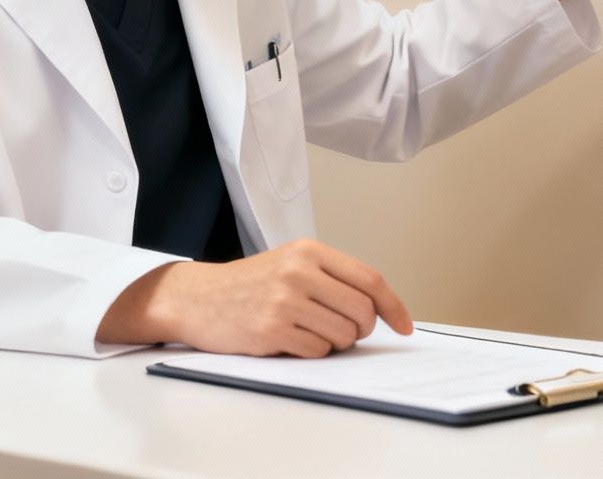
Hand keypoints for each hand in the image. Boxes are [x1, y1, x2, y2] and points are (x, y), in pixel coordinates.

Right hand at [98, 238, 413, 356]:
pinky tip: (291, 340)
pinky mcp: (271, 330)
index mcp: (309, 251)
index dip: (394, 306)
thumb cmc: (250, 283)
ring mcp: (285, 301)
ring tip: (308, 331)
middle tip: (342, 330)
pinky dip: (312, 352)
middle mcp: (299, 271)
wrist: (197, 298)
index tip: (405, 326)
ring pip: (343, 336)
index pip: (369, 279)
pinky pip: (317, 352)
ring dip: (335, 343)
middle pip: (362, 312)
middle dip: (360, 329)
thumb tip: (380, 309)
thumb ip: (332, 277)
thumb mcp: (291, 263)